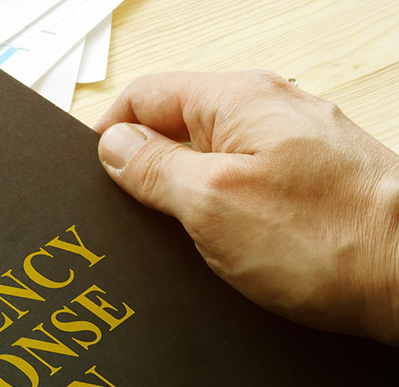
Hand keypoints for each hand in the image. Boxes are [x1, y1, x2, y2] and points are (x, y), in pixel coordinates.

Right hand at [96, 70, 398, 343]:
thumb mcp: (209, 203)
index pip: (144, 96)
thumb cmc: (328, 239)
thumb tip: (113, 147)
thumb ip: (152, 168)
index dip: (108, 136)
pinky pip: (242, 192)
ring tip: (181, 243)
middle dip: (145, 175)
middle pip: (177, 130)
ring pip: (209, 166)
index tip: (94, 180)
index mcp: (238, 102)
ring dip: (184, 203)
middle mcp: (269, 115)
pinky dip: (220, 219)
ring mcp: (293, 151)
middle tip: (135, 220)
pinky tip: (222, 254)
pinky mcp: (310, 188)